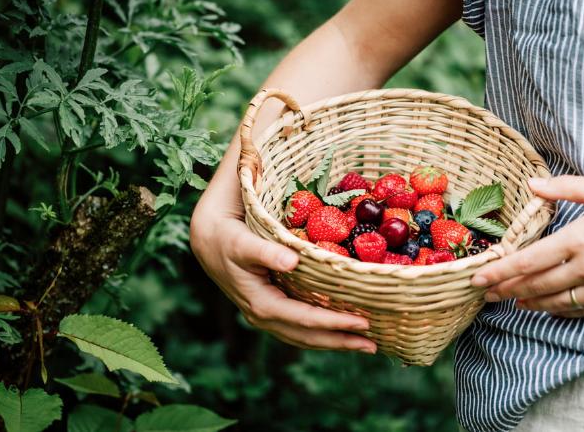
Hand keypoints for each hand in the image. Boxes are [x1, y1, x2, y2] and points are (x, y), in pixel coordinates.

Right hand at [190, 158, 375, 352]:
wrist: (209, 240)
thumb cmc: (228, 238)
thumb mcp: (244, 243)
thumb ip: (267, 252)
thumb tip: (292, 261)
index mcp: (261, 304)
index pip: (304, 320)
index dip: (333, 323)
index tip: (362, 322)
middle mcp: (264, 317)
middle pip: (308, 337)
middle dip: (341, 341)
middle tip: (374, 344)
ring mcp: (268, 316)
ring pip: (305, 337)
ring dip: (335, 342)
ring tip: (365, 344)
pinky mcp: (272, 310)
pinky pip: (301, 328)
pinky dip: (323, 332)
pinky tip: (342, 331)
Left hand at [471, 176, 583, 317]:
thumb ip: (566, 189)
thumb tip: (531, 183)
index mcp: (580, 238)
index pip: (529, 260)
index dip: (500, 271)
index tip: (479, 278)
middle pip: (536, 284)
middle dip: (505, 290)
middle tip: (483, 293)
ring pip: (555, 301)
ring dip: (527, 303)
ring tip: (508, 301)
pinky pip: (579, 310)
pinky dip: (557, 311)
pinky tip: (543, 308)